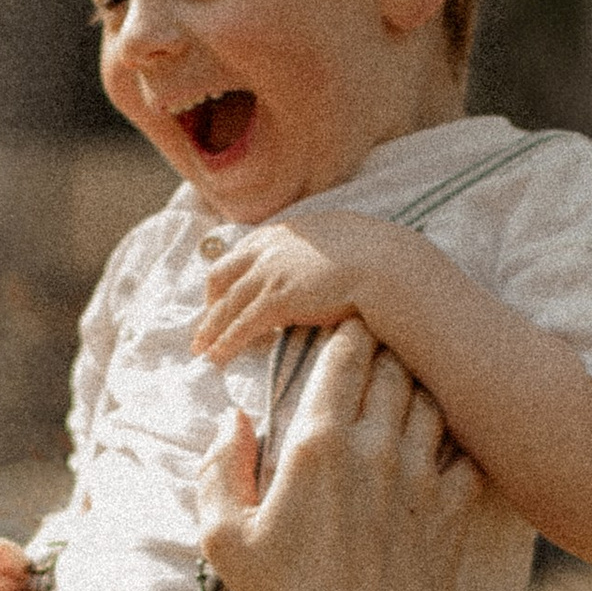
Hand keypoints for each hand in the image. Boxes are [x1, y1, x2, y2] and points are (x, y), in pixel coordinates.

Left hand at [195, 210, 407, 366]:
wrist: (389, 266)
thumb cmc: (381, 258)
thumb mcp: (346, 239)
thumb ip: (325, 250)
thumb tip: (330, 266)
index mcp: (288, 230)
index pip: (245, 252)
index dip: (233, 278)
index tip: (226, 296)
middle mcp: (271, 246)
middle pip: (223, 275)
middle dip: (211, 302)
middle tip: (206, 326)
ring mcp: (271, 271)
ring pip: (226, 305)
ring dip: (211, 329)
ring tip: (202, 350)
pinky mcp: (275, 299)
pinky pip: (240, 326)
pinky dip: (224, 344)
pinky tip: (217, 359)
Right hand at [195, 324, 476, 590]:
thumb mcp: (223, 537)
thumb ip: (219, 468)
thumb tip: (232, 417)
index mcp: (318, 443)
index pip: (346, 352)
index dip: (347, 329)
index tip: (344, 327)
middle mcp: (376, 448)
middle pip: (395, 364)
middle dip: (385, 348)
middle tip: (377, 346)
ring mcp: (423, 477)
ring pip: (433, 399)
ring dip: (419, 389)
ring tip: (405, 394)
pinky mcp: (455, 509)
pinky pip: (467, 450)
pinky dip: (454, 440)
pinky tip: (438, 449)